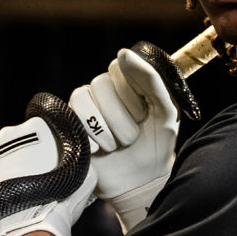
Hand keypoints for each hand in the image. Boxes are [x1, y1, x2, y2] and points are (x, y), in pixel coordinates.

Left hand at [0, 111, 96, 235]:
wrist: (27, 230)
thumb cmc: (58, 204)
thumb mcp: (84, 177)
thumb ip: (82, 160)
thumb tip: (85, 154)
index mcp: (36, 128)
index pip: (42, 130)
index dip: (46, 148)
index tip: (48, 163)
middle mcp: (8, 134)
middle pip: (16, 142)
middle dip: (23, 157)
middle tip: (33, 180)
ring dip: (3, 170)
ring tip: (16, 194)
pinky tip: (0, 199)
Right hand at [69, 47, 179, 233]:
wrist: (140, 182)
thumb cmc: (157, 144)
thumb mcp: (165, 111)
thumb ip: (151, 80)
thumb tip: (124, 53)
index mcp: (129, 82)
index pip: (119, 66)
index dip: (131, 92)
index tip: (144, 113)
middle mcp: (106, 91)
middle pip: (101, 83)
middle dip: (121, 116)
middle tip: (133, 135)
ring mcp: (87, 108)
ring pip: (84, 98)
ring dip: (108, 128)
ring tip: (119, 145)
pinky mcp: (71, 126)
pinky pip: (72, 116)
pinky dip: (92, 136)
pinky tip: (102, 149)